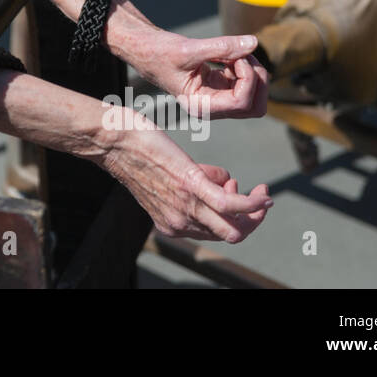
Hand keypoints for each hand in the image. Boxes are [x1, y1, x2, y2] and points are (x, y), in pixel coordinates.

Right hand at [39, 0, 268, 120]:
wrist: (145, 49)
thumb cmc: (159, 52)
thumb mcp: (189, 48)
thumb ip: (222, 46)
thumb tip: (253, 43)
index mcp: (200, 106)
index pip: (241, 102)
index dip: (248, 79)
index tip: (237, 57)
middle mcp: (210, 107)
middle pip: (254, 107)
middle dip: (257, 80)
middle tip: (243, 56)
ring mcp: (216, 99)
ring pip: (254, 96)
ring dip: (253, 72)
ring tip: (235, 51)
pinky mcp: (218, 87)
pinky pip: (245, 83)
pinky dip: (245, 66)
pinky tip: (229, 54)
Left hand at [101, 113, 272, 241]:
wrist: (113, 141)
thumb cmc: (136, 152)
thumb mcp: (165, 180)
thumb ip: (192, 186)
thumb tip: (222, 179)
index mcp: (171, 224)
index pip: (213, 232)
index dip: (231, 216)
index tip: (232, 188)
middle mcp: (179, 223)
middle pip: (230, 235)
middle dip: (251, 219)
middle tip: (257, 196)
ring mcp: (186, 206)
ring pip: (235, 227)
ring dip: (256, 212)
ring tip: (261, 192)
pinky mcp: (191, 186)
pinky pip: (231, 204)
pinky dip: (253, 203)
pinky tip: (263, 194)